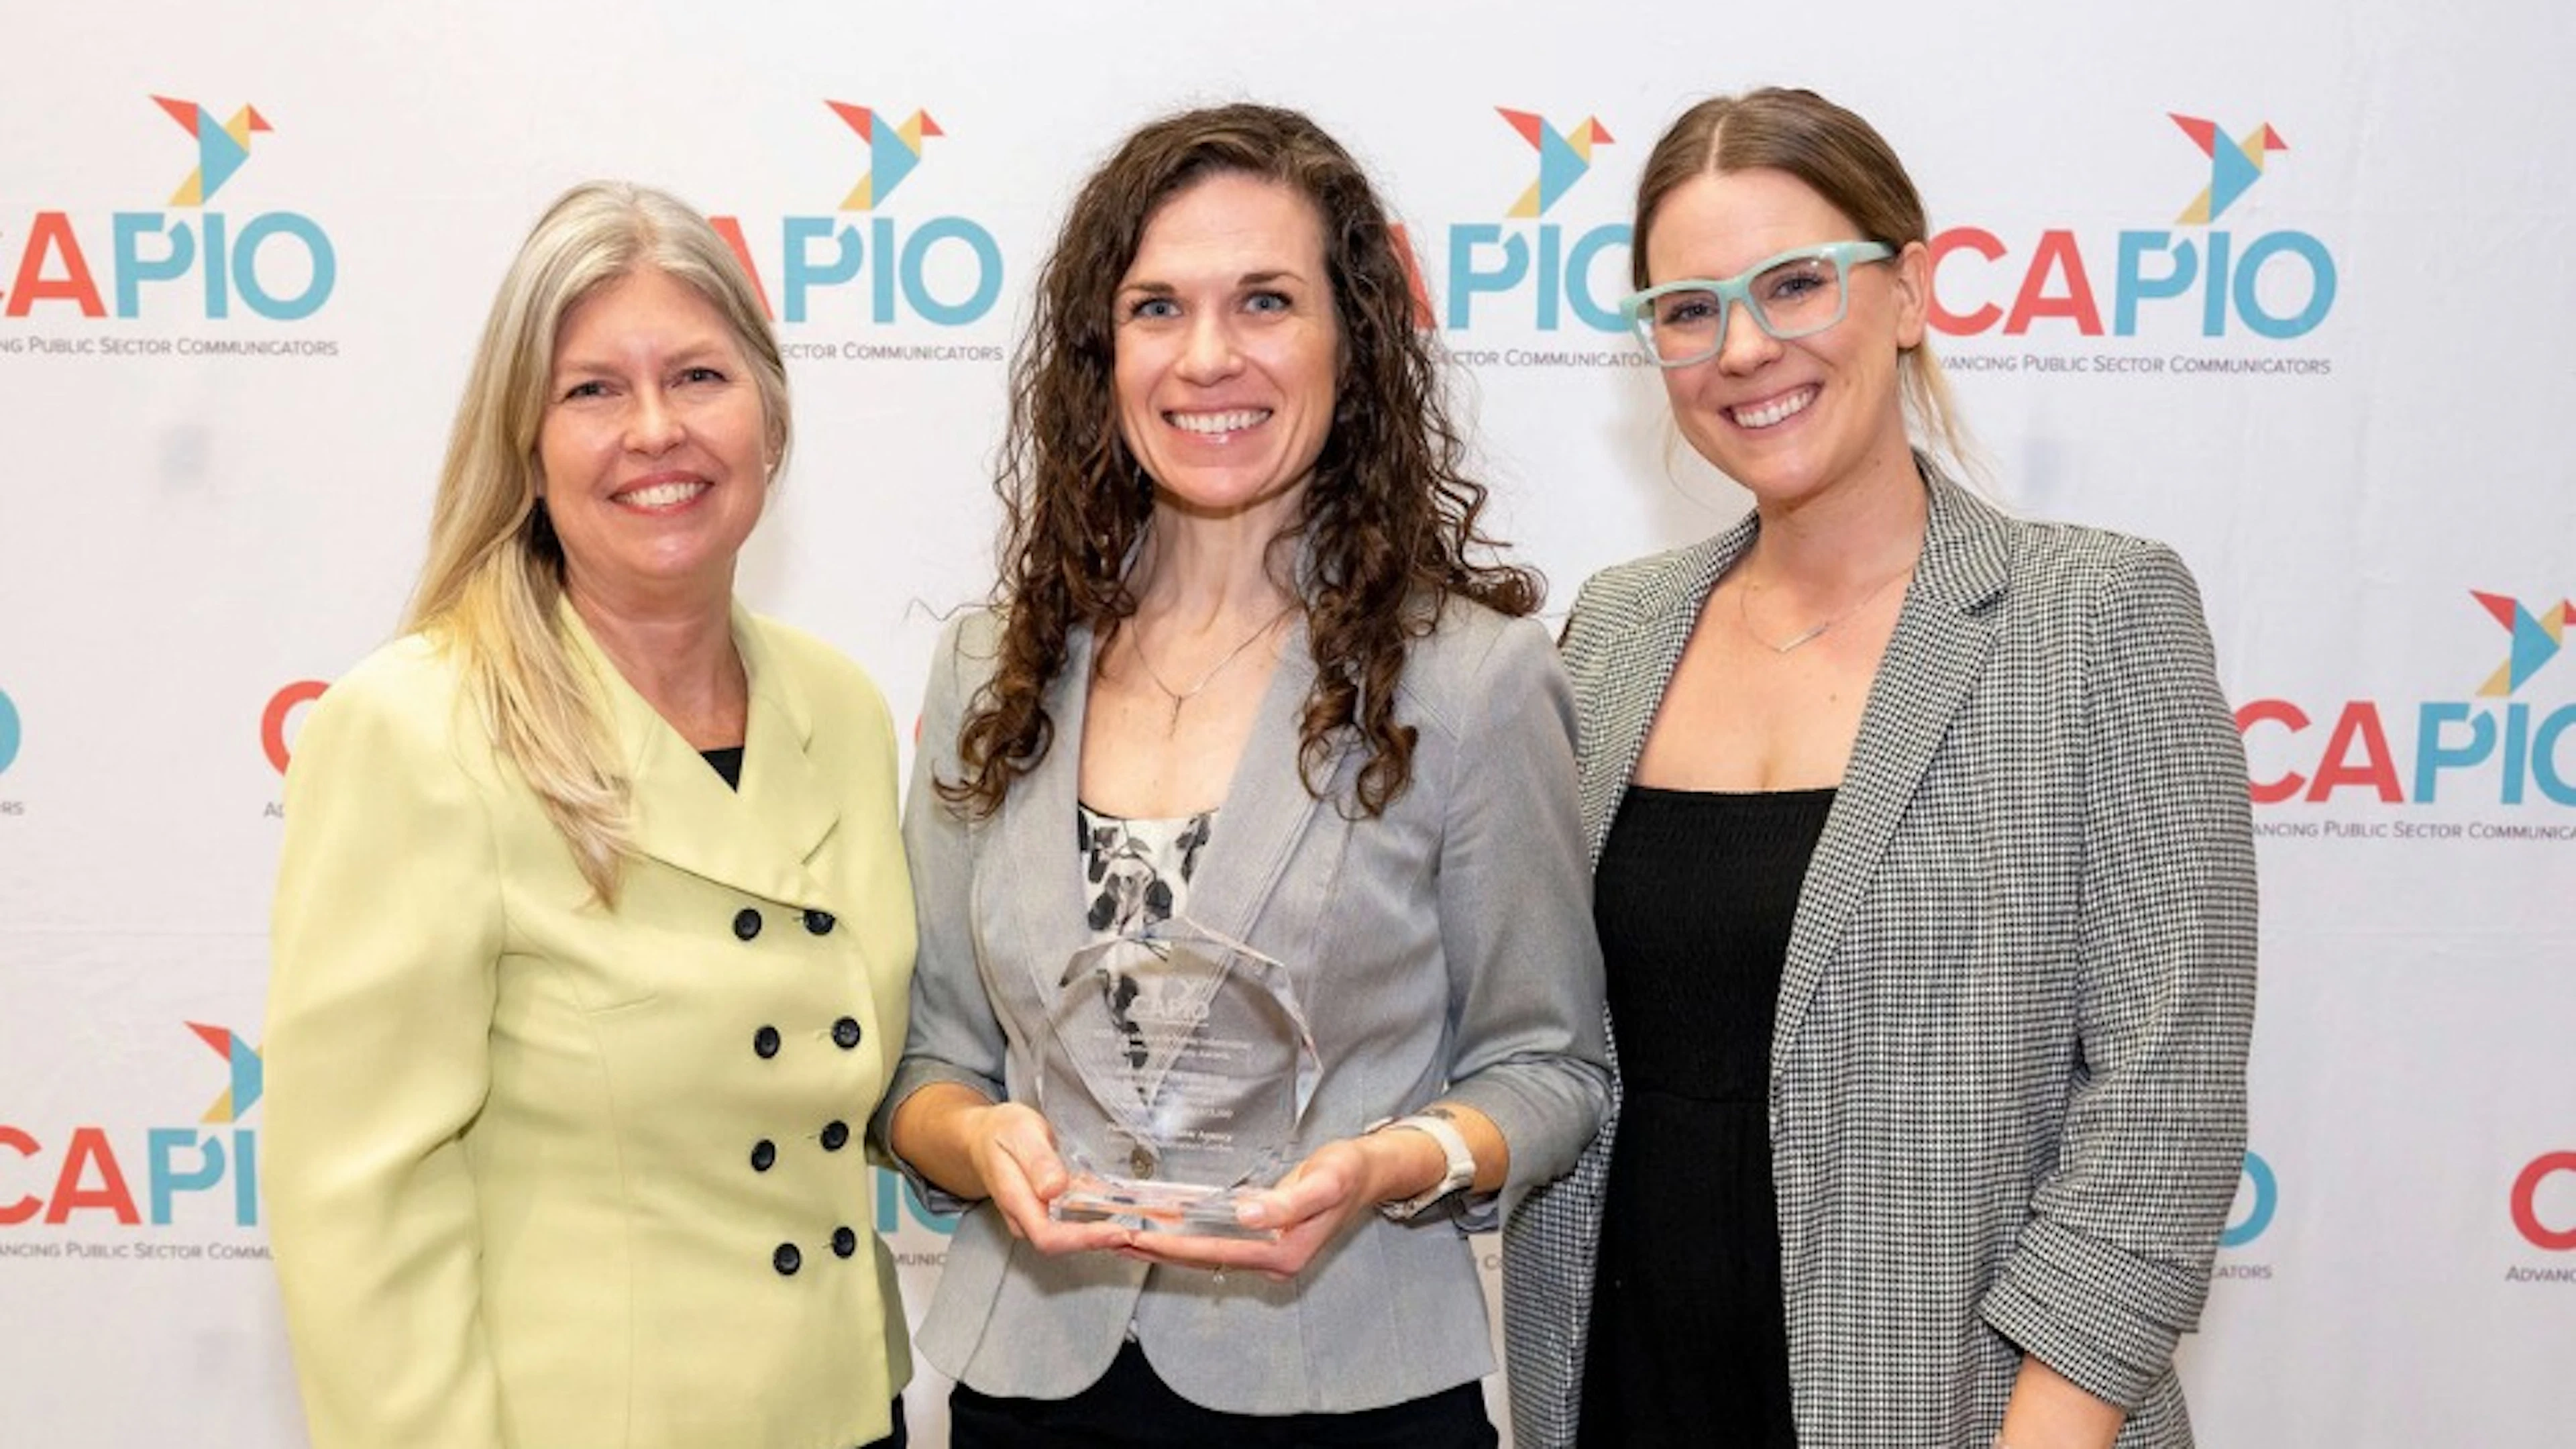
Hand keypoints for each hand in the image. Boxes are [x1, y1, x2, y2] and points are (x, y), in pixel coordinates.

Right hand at [961, 1100, 1134, 1255]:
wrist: (983, 1136)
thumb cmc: (1002, 1132)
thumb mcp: (1020, 1133)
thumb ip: (1037, 1161)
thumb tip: (1054, 1189)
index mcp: (1016, 1200)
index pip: (1048, 1236)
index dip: (1084, 1239)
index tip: (1117, 1231)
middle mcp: (1024, 1217)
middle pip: (1063, 1243)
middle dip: (1101, 1241)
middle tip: (1138, 1231)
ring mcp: (1034, 1218)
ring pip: (1069, 1238)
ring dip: (1103, 1235)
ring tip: (1137, 1227)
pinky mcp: (1045, 1213)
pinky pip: (1072, 1225)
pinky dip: (1097, 1223)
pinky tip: (1121, 1216)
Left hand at [1118, 1133, 1420, 1280]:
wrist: (1368, 1173)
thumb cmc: (1346, 1171)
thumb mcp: (1324, 1181)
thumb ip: (1286, 1201)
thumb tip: (1245, 1214)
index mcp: (1282, 1252)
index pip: (1213, 1251)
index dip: (1170, 1245)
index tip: (1131, 1237)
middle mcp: (1270, 1260)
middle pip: (1201, 1258)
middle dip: (1154, 1249)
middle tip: (1107, 1237)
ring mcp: (1266, 1253)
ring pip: (1203, 1253)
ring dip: (1163, 1246)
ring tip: (1120, 1235)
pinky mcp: (1262, 1240)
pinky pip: (1214, 1242)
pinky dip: (1183, 1237)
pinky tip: (1160, 1227)